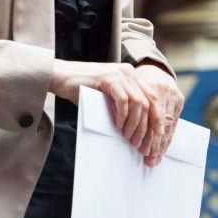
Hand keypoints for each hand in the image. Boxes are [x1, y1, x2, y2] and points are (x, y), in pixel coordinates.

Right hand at [50, 59, 182, 166]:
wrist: (59, 76)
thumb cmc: (81, 89)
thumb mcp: (107, 97)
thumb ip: (123, 106)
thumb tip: (137, 131)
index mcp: (132, 76)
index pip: (153, 98)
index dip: (158, 118)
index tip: (158, 136)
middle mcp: (128, 72)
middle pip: (149, 102)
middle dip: (148, 127)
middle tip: (143, 145)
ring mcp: (118, 73)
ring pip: (138, 103)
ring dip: (136, 124)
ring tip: (130, 139)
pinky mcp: (107, 78)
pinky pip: (122, 100)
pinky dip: (123, 116)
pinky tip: (118, 126)